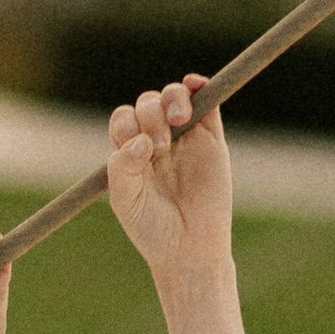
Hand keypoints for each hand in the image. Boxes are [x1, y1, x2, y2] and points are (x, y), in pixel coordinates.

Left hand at [107, 76, 233, 287]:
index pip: (124, 119)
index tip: (139, 149)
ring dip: (171, 98)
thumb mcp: (125, 201)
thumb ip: (123, 168)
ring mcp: (185, 137)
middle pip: (147, 104)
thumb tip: (140, 139)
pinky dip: (199, 86)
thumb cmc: (152, 229)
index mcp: (131, 152)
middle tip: (160, 148)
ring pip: (173, 97)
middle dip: (150, 117)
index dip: (127, 124)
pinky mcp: (212, 138)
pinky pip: (207, 102)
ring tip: (178, 119)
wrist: (189, 249)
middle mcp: (157, 139)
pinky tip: (194, 84)